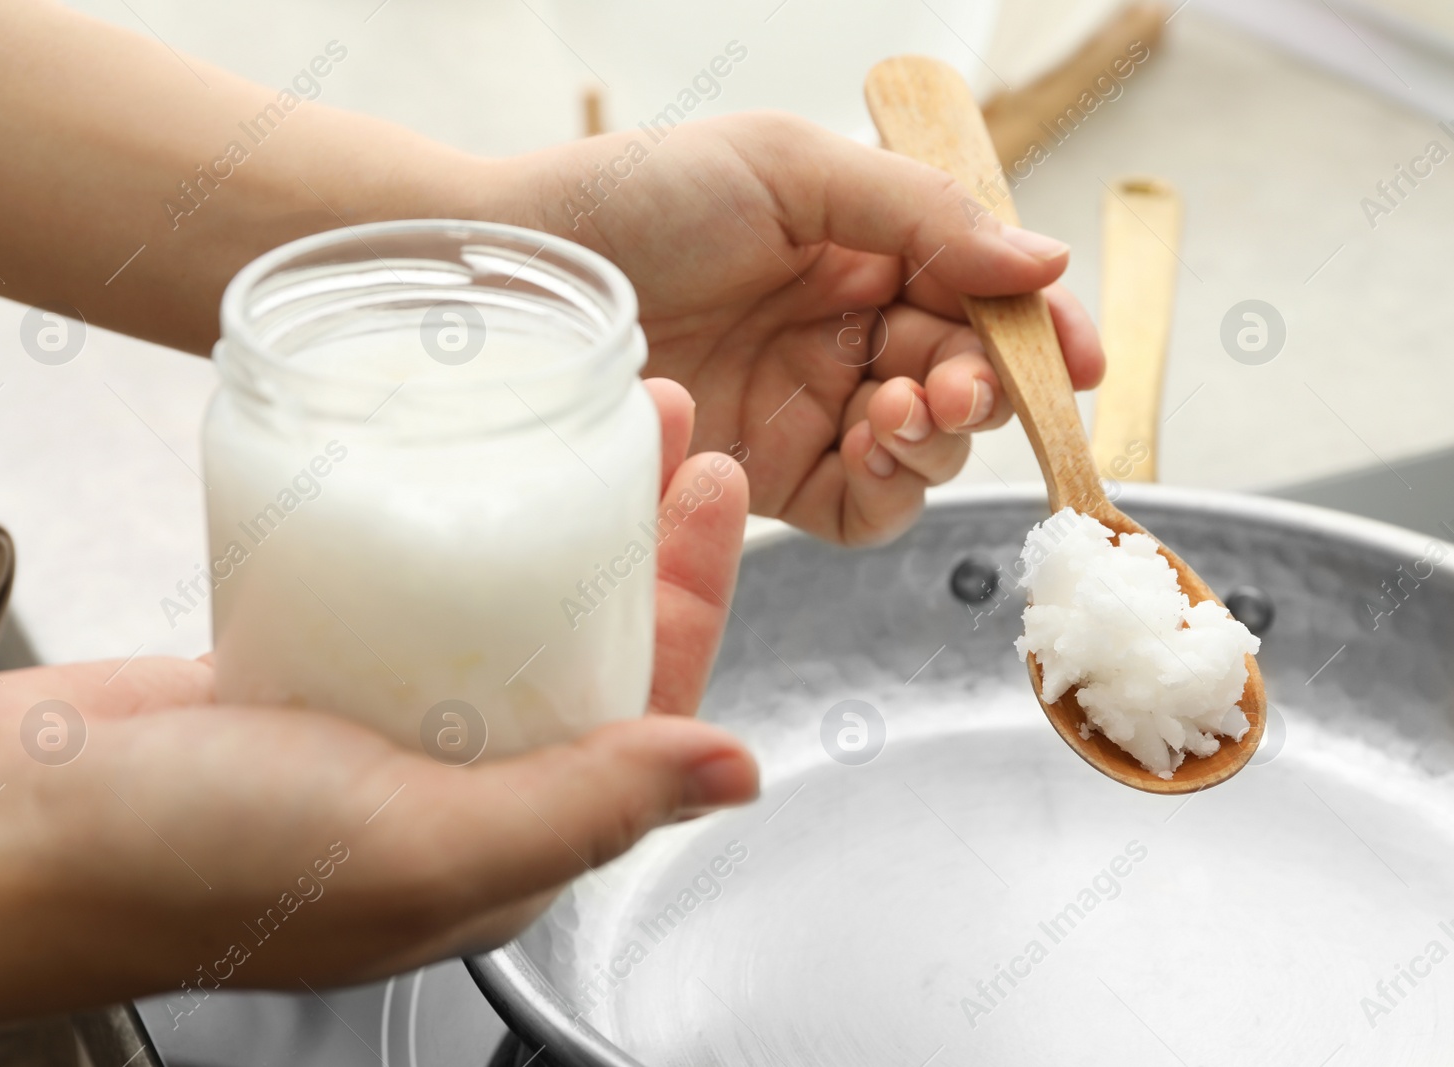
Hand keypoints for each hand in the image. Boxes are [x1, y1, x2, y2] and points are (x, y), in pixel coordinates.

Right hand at [0, 380, 755, 1044]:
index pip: (646, 710)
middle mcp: (455, 786)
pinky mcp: (302, 671)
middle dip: (640, 536)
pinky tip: (463, 465)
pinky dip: (447, 527)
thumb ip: (583, 808)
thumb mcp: (419, 846)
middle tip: (663, 426)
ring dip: (554, 515)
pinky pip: (406, 593)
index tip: (713, 490)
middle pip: (585, 642)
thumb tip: (734, 775)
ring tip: (582, 417)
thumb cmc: (189, 869)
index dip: (695, 596)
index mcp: (506, 840)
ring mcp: (378, 726)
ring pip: (503, 607)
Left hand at [498, 112, 1104, 545]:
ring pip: (931, 449)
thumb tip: (1042, 266)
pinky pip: (866, 507)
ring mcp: (813, 409)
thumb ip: (920, 215)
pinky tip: (871, 451)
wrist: (520, 280)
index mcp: (866, 250)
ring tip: (898, 411)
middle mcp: (849, 333)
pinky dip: (893, 491)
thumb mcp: (787, 170)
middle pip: (969, 378)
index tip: (1078, 360)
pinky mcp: (771, 478)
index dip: (1039, 330)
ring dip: (942, 437)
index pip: (982, 296)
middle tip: (957, 385)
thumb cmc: (638, 197)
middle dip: (987, 388)